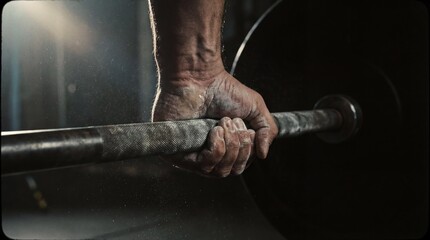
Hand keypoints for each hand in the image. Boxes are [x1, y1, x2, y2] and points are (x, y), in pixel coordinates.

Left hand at [152, 70, 277, 176]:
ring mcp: (193, 155)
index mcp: (224, 145)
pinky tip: (215, 131)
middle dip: (240, 147)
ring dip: (229, 146)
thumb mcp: (256, 108)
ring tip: (223, 123)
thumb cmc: (223, 89)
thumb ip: (267, 131)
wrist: (199, 77)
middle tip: (234, 122)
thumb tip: (263, 155)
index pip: (241, 165)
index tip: (248, 130)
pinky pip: (203, 167)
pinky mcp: (178, 153)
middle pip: (232, 171)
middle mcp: (208, 153)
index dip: (248, 151)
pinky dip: (216, 149)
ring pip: (219, 171)